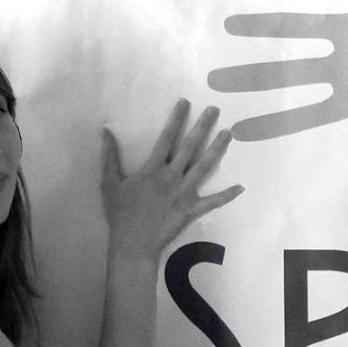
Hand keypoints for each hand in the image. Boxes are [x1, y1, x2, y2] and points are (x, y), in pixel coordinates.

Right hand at [99, 100, 242, 262]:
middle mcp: (172, 177)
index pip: (167, 137)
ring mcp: (185, 193)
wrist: (132, 244)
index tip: (186, 103)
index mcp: (153, 169)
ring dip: (218, 149)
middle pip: (190, 147)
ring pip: (205, 167)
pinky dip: (227, 195)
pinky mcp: (192, 210)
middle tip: (215, 110)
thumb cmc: (120, 214)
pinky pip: (213, 202)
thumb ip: (110, 157)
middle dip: (203, 126)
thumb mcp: (109, 183)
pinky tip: (241, 187)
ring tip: (229, 133)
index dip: (177, 119)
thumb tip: (106, 132)